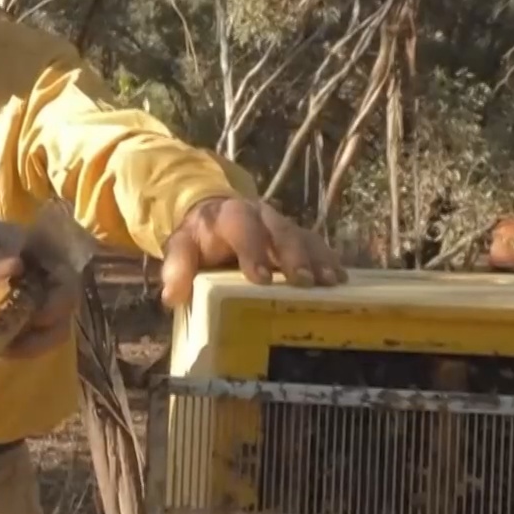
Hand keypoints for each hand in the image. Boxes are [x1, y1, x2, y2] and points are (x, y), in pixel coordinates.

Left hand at [0, 214, 77, 357]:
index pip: (67, 275)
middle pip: (65, 308)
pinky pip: (30, 343)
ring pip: (53, 330)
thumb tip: (16, 267)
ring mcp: (32, 304)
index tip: (41, 312)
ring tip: (10, 347)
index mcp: (40, 252)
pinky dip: (19, 350)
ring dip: (36, 342)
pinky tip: (1, 350)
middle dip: (49, 325)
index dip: (61, 297)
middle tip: (23, 334)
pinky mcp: (16, 325)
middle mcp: (44, 280)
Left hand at [160, 197, 346, 308]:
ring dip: (318, 259)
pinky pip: (317, 246)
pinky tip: (342, 280)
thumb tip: (172, 296)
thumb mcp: (181, 249)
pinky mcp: (299, 237)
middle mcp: (262, 216)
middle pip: (281, 231)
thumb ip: (176, 268)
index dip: (253, 250)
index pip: (242, 227)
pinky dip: (329, 261)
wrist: (215, 219)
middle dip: (294, 255)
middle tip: (305, 281)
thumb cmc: (199, 239)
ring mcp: (283, 226)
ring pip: (304, 238)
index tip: (261, 278)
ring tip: (331, 282)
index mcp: (230, 216)